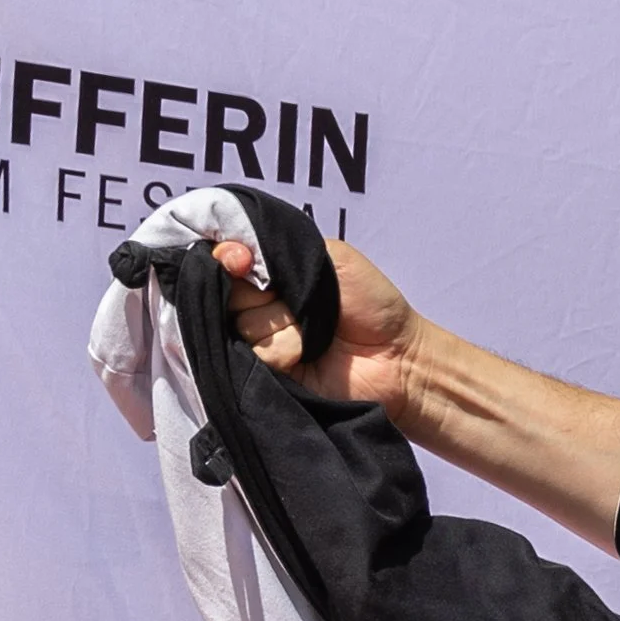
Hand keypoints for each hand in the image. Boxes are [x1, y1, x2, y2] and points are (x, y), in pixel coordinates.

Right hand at [210, 234, 422, 416]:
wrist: (397, 358)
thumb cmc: (371, 304)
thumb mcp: (331, 255)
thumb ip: (282, 245)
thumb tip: (235, 247)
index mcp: (270, 273)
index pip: (221, 257)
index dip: (226, 256)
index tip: (241, 258)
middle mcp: (258, 306)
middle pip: (223, 292)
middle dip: (259, 294)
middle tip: (297, 302)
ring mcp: (261, 343)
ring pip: (241, 325)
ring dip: (280, 326)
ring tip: (313, 334)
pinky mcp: (269, 376)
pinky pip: (256, 356)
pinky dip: (284, 351)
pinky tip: (307, 354)